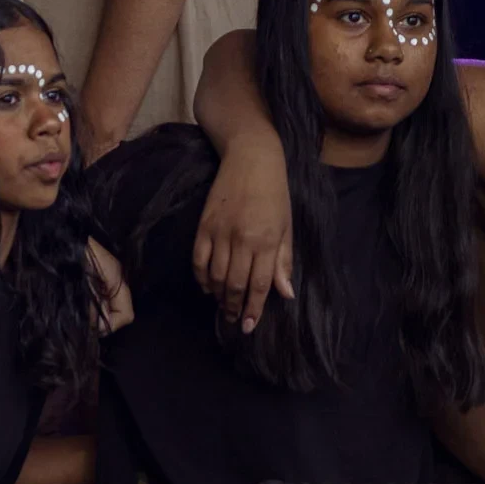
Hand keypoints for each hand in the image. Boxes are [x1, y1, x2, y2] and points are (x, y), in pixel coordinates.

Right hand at [193, 137, 295, 331]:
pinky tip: (207, 286)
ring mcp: (220, 231)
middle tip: (234, 320)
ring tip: (223, 305)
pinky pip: (198, 259)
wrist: (251, 158)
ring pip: (216, 275)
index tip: (249, 325)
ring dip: (218, 295)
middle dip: (234, 307)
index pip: (259, 284)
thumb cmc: (275, 193)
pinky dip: (201, 276)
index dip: (253, 308)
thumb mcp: (286, 226)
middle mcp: (242, 239)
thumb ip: (283, 261)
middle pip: (235, 283)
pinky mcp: (204, 225)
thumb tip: (285, 294)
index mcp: (266, 240)